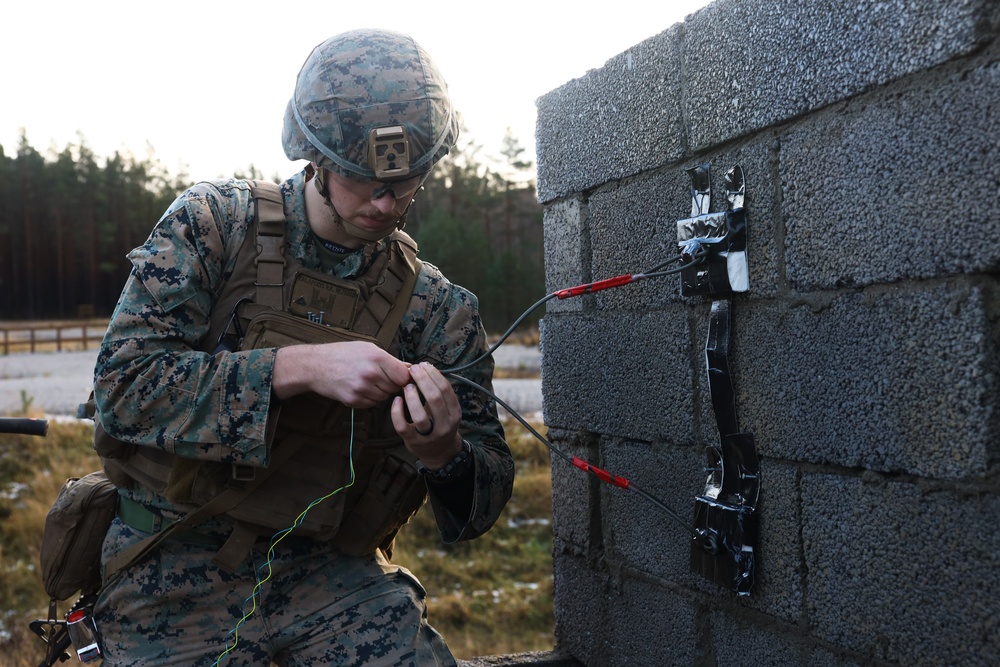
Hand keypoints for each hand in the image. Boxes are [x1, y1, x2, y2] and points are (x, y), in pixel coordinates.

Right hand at [272, 341, 411, 407]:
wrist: (316, 366)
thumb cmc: (343, 353)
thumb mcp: (368, 348)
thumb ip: (390, 359)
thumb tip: (410, 368)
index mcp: (376, 358)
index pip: (404, 376)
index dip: (404, 377)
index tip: (400, 375)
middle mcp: (370, 374)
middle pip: (395, 388)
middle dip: (391, 384)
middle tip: (381, 376)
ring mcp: (361, 389)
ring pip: (384, 397)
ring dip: (381, 392)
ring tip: (369, 381)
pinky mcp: (353, 401)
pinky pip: (372, 404)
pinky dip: (370, 398)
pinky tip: (360, 388)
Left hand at [391, 362, 462, 468]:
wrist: (439, 452)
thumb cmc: (440, 424)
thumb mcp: (446, 409)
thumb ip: (438, 392)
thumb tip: (426, 368)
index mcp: (455, 413)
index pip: (446, 389)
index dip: (434, 374)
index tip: (424, 365)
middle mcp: (445, 425)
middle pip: (435, 398)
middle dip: (423, 380)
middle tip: (413, 369)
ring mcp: (429, 436)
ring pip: (420, 415)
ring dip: (412, 397)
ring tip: (407, 385)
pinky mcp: (413, 442)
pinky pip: (403, 426)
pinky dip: (397, 412)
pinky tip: (396, 400)